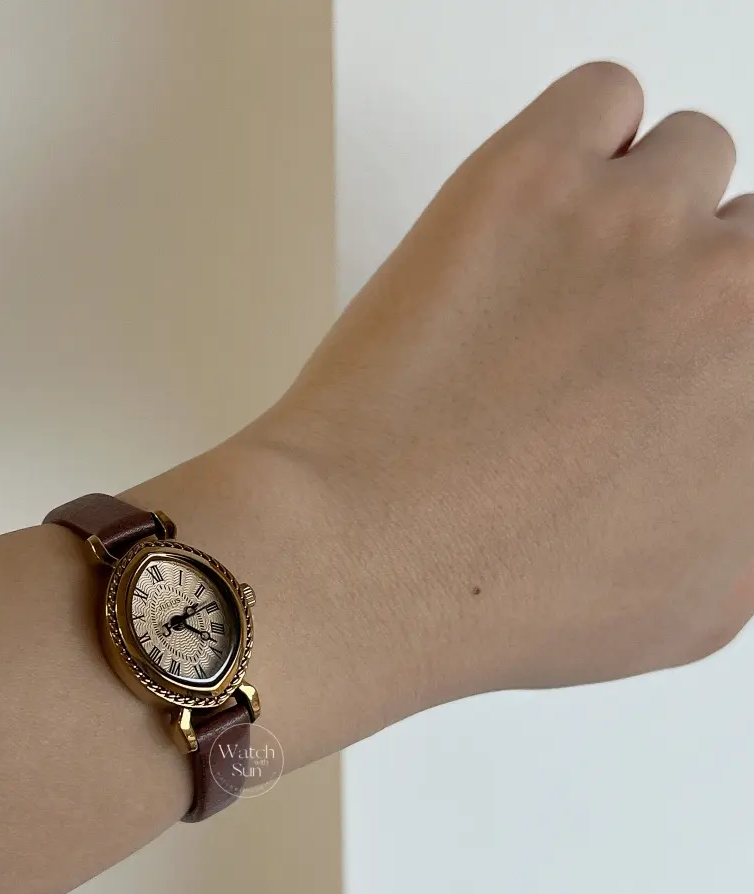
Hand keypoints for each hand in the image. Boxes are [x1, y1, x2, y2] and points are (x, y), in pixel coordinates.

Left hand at [130, 62, 753, 764]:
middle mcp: (738, 299)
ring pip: (682, 156)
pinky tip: (526, 215)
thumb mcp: (688, 608)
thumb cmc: (495, 599)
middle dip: (683, 276)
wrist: (364, 559)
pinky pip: (601, 98)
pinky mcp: (532, 179)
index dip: (717, 335)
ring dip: (624, 210)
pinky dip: (573, 143)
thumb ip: (749, 516)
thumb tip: (741, 462)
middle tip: (602, 329)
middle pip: (748, 231)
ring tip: (545, 283)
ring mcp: (638, 226)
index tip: (681, 340)